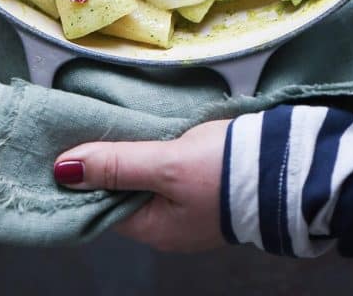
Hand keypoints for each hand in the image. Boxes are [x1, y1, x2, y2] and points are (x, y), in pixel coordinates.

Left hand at [54, 119, 228, 251]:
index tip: (67, 144)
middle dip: (107, 163)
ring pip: (146, 178)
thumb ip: (117, 165)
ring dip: (132, 154)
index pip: (102, 205)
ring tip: (112, 121)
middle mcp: (169, 225)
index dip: (84, 176)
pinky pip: (168, 170)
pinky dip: (155, 151)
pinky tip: (149, 130)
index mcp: (155, 230)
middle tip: (88, 125)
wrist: (288, 164)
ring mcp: (190, 206)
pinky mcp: (207, 183)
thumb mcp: (165, 165)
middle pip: (123, 192)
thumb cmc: (226, 170)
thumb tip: (63, 170)